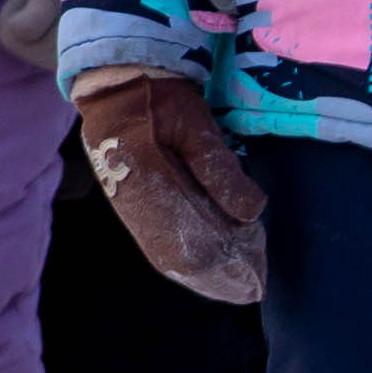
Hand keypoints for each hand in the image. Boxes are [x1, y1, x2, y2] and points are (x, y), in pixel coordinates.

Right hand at [70, 69, 264, 303]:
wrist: (116, 84)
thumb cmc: (161, 98)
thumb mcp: (196, 124)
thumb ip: (220, 169)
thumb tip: (250, 213)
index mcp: (148, 181)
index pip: (189, 240)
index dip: (224, 262)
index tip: (255, 272)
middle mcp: (133, 202)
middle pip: (180, 257)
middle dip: (220, 277)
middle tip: (254, 288)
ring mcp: (127, 206)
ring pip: (167, 257)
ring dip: (205, 275)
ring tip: (239, 286)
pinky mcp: (128, 205)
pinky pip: (155, 245)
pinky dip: (185, 264)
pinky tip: (208, 271)